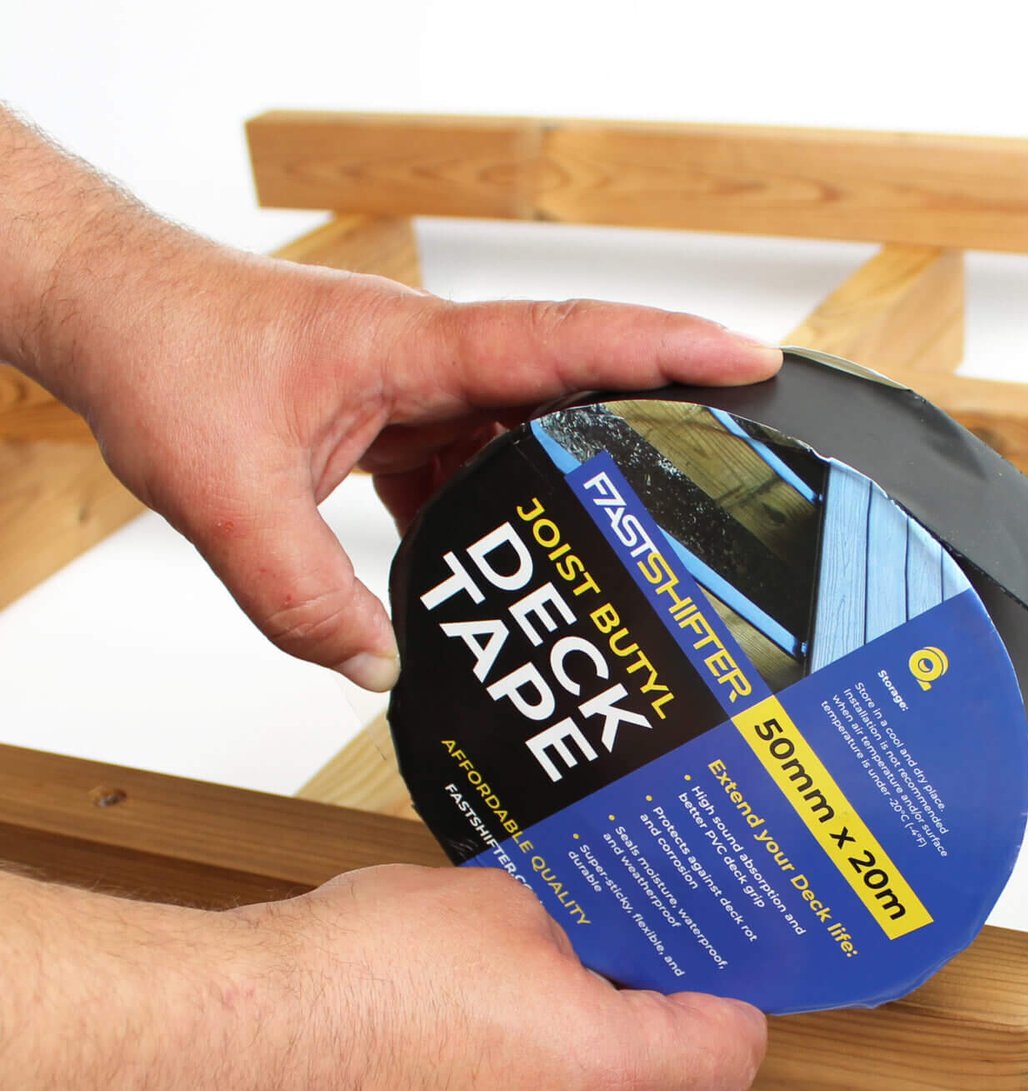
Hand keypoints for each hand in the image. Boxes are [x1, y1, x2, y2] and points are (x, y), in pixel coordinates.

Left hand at [52, 241, 780, 689]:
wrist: (112, 314)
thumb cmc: (164, 353)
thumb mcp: (225, 493)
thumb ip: (302, 596)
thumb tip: (379, 672)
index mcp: (414, 348)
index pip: (564, 342)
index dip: (665, 352)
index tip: (749, 362)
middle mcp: (433, 363)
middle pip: (572, 392)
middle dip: (655, 429)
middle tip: (729, 480)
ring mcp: (420, 392)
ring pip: (522, 442)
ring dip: (568, 496)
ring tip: (627, 561)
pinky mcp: (398, 422)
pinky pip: (472, 470)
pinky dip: (499, 521)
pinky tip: (509, 578)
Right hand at [215, 865, 765, 1090]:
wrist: (235, 1042)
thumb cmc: (359, 981)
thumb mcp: (504, 906)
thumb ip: (565, 934)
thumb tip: (565, 947)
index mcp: (606, 1074)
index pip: (728, 1054)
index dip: (735, 1000)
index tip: (725, 967)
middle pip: (658, 1087)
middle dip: (650, 1018)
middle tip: (627, 953)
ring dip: (572, 1050)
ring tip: (534, 975)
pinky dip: (505, 1077)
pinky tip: (463, 1017)